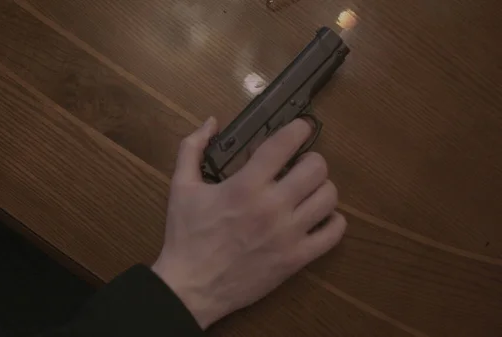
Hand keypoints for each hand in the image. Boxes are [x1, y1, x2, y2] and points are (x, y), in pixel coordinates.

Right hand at [152, 117, 346, 328]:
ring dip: (321, 188)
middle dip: (310, 160)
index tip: (301, 127)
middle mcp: (272, 207)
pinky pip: (333, 234)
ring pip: (329, 198)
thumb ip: (192, 148)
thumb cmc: (186, 235)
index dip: (298, 129)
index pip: (284, 145)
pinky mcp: (296, 259)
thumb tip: (212, 121)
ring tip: (308, 190)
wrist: (191, 287)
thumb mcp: (180, 186)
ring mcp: (288, 235)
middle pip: (316, 168)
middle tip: (300, 165)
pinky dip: (333, 221)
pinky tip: (318, 217)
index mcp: (245, 186)